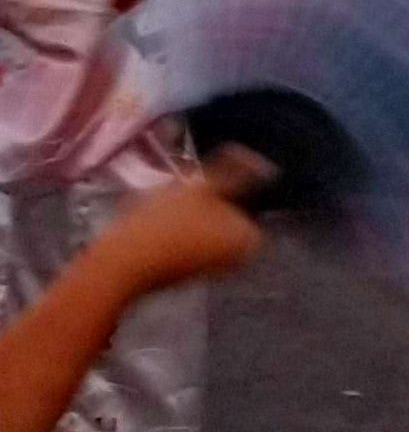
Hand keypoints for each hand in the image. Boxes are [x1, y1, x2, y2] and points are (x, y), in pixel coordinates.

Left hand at [105, 169, 267, 290]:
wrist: (121, 265)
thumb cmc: (187, 249)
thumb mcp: (238, 245)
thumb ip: (253, 235)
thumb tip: (253, 234)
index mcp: (209, 183)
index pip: (236, 166)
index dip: (252, 166)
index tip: (265, 169)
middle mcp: (179, 184)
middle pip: (206, 188)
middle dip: (219, 203)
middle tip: (232, 220)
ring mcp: (148, 203)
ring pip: (180, 207)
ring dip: (192, 222)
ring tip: (203, 244)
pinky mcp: (127, 226)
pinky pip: (158, 227)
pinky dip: (170, 238)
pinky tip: (175, 257)